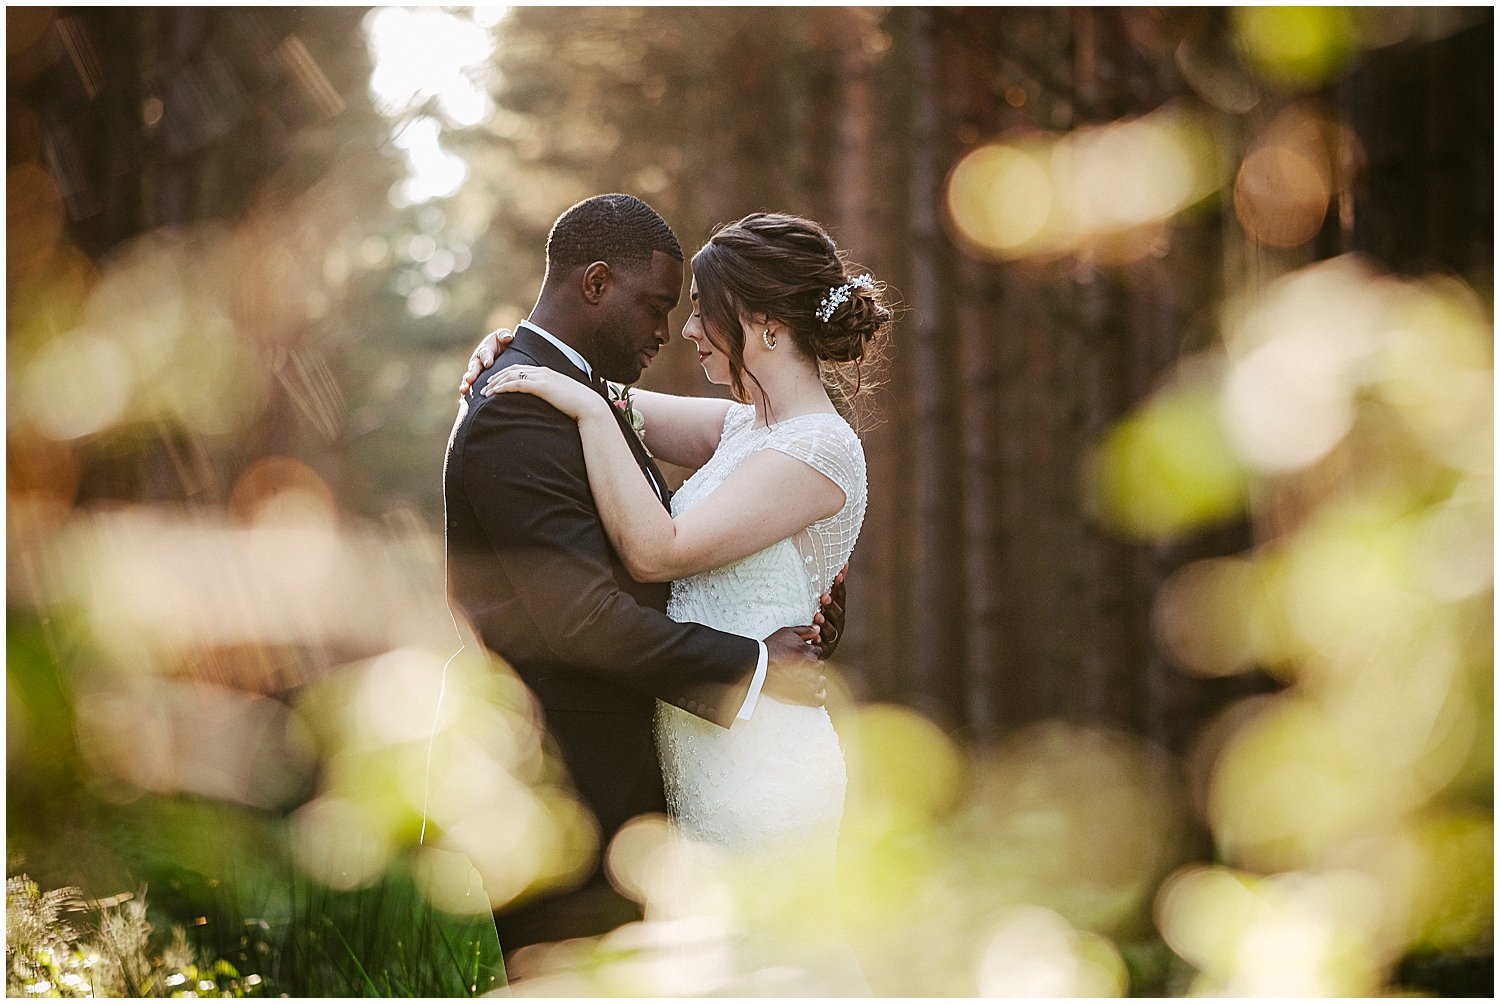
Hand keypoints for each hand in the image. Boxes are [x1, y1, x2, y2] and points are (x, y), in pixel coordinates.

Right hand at [458, 328, 512, 396]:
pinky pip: (472, 386)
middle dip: (471, 374)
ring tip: (463, 390)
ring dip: (466, 384)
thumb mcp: (503, 336)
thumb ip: (504, 335)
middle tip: (469, 379)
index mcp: (484, 350)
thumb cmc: (502, 342)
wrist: (501, 350)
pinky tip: (463, 400)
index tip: (489, 363)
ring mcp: (476, 372)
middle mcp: (478, 362)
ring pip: (470, 378)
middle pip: (474, 368)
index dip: (487, 358)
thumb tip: (506, 337)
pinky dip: (468, 392)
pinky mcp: (477, 380)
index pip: (485, 354)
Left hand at [486, 364, 607, 422]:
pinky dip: (503, 387)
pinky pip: (517, 384)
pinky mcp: (541, 386)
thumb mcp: (562, 398)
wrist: (589, 406)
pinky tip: (494, 393)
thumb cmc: (578, 406)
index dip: (505, 374)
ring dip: (496, 383)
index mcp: (547, 372)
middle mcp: (542, 371)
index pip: (521, 369)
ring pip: (511, 375)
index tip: (495, 382)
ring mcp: (542, 377)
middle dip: (496, 376)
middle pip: (513, 369)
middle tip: (485, 386)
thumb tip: (546, 403)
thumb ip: (551, 396)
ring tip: (485, 392)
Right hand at [761, 625, 826, 706]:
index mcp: (810, 652)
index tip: (802, 656)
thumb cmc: (770, 650)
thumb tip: (817, 630)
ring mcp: (809, 683)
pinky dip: (819, 695)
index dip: (810, 653)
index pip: (818, 652)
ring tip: (801, 678)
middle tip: (798, 666)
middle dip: (812, 665)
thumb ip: (806, 630)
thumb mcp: (787, 632)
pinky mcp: (805, 696)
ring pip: (821, 680)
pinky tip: (812, 691)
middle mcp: (812, 667)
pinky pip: (820, 698)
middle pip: (820, 666)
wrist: (758, 667)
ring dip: (815, 678)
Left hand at [812, 564, 846, 658]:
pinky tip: (814, 638)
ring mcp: (832, 638)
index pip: (841, 597)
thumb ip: (835, 585)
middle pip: (838, 614)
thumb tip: (845, 563)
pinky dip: (818, 642)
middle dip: (831, 605)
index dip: (840, 586)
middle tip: (824, 597)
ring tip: (817, 615)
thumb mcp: (825, 601)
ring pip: (831, 631)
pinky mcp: (824, 650)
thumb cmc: (820, 618)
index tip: (837, 575)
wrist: (812, 645)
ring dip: (824, 623)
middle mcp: (838, 624)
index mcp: (839, 610)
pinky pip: (822, 647)